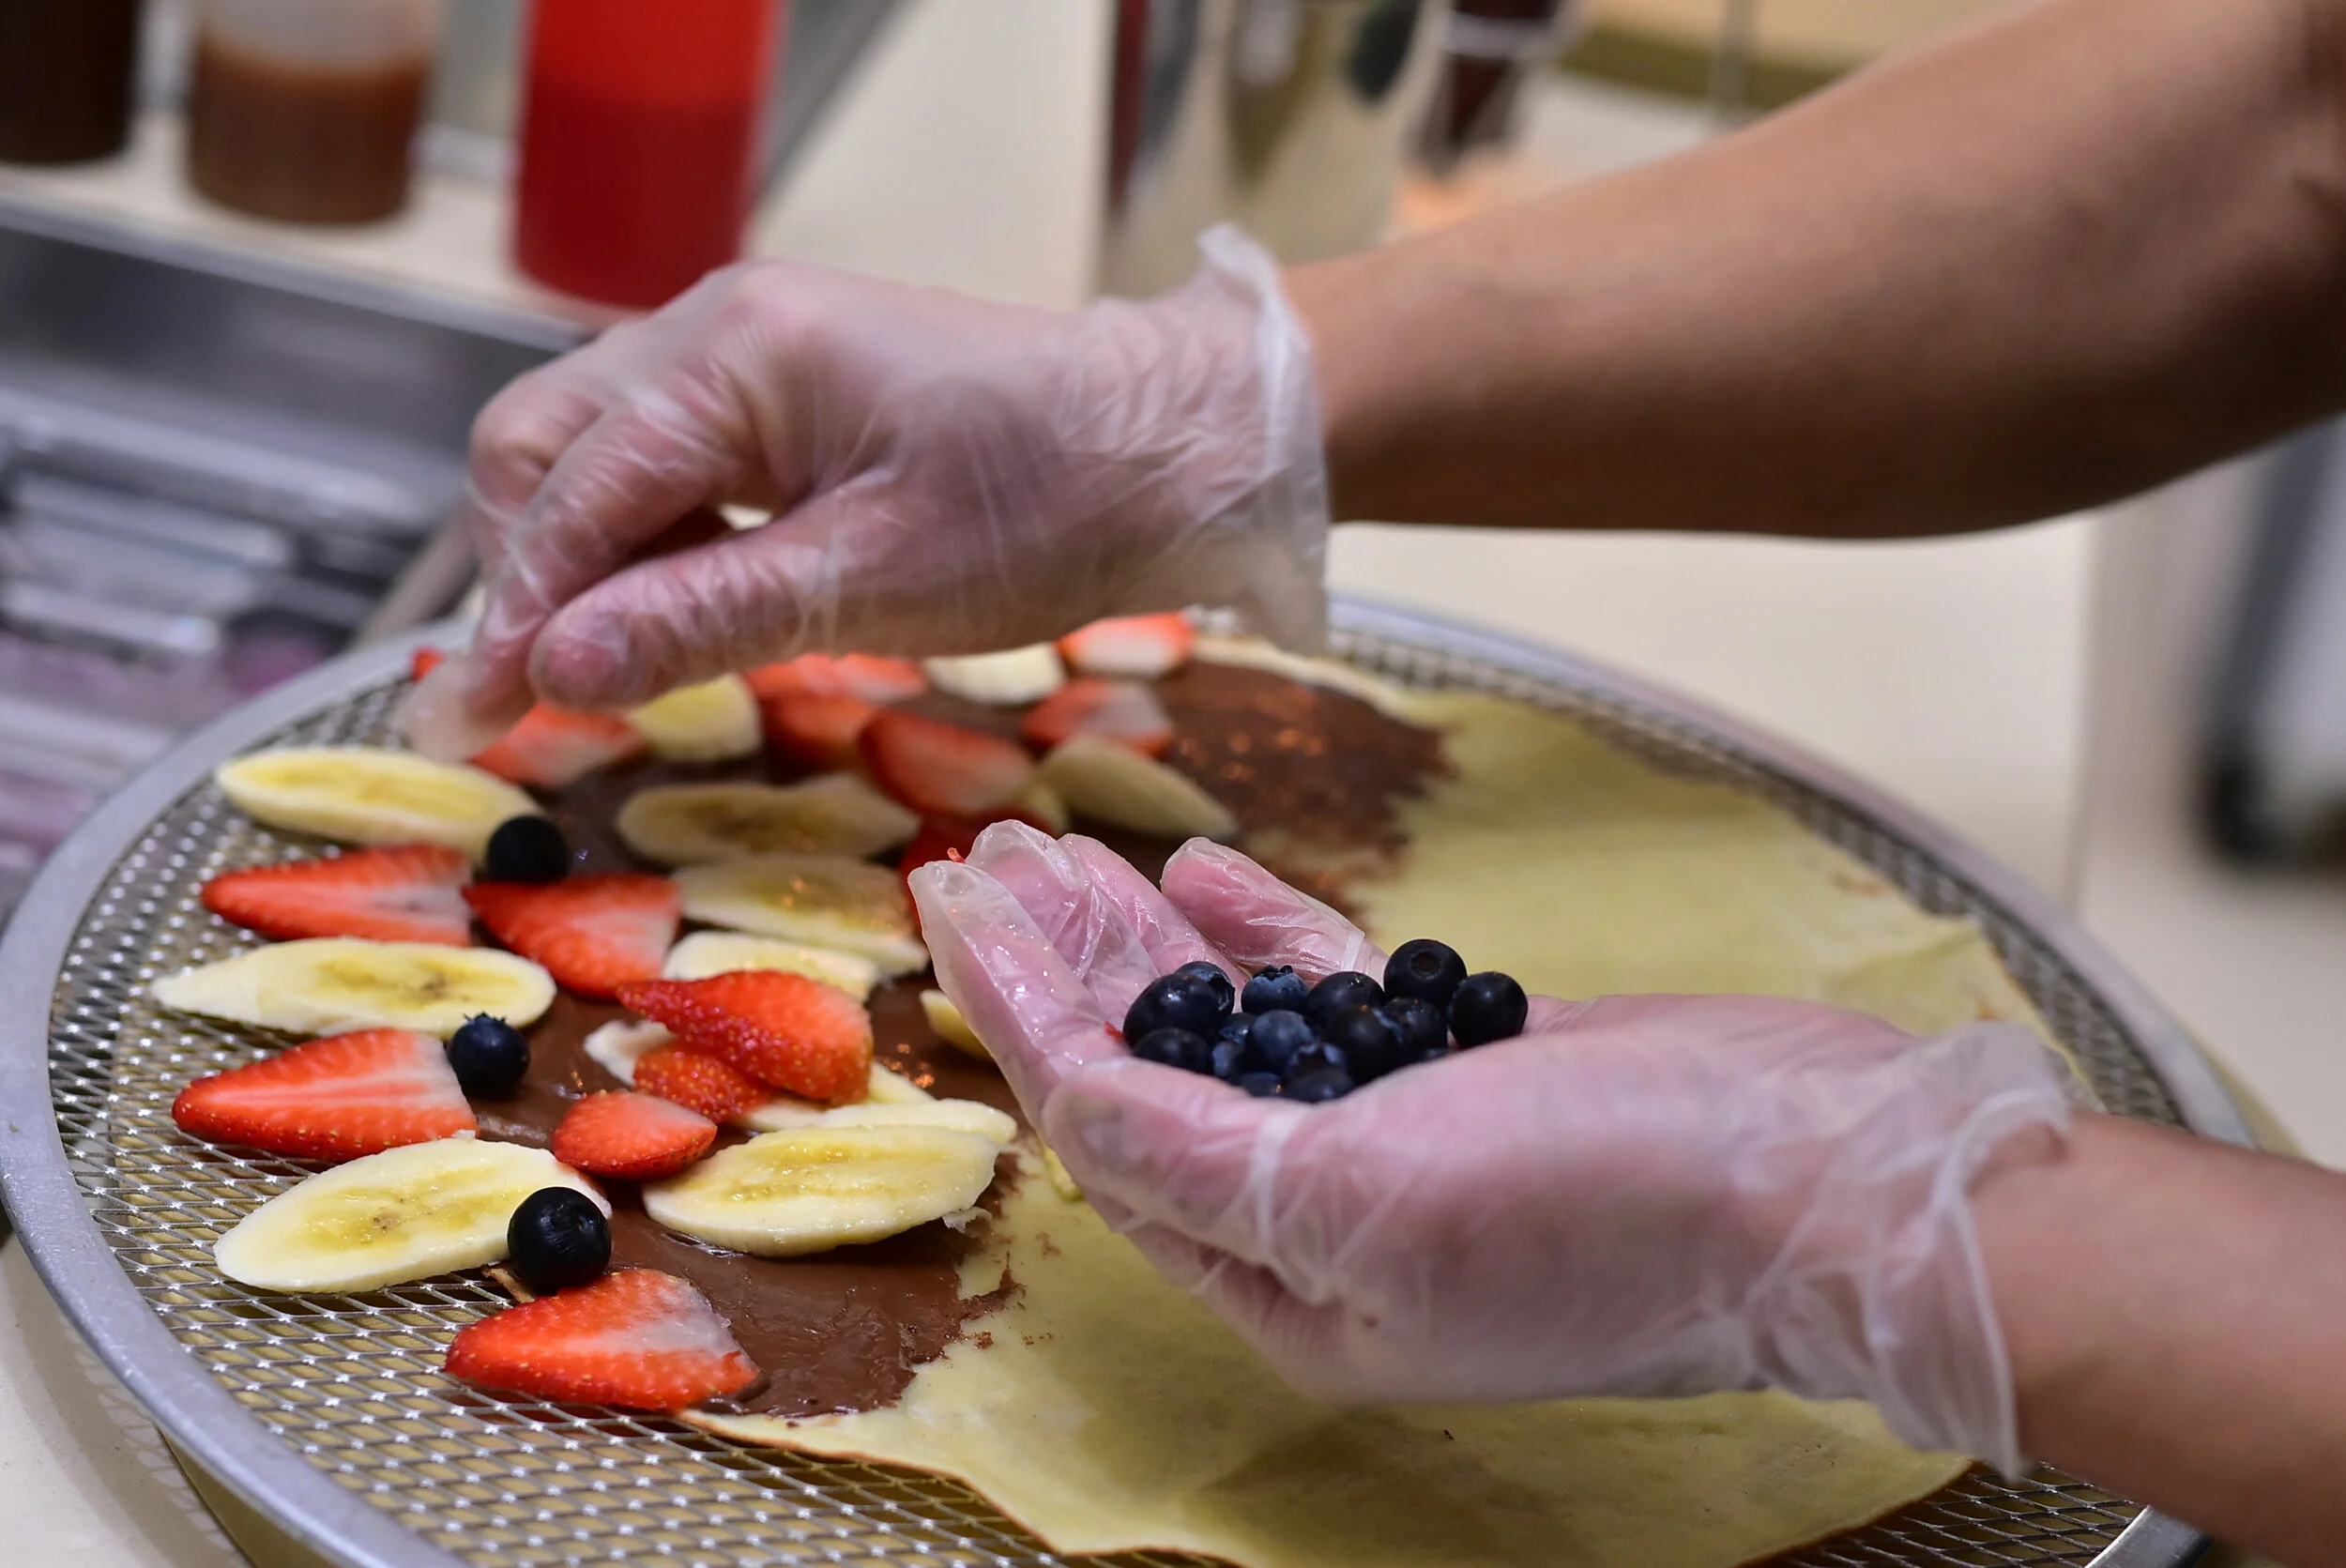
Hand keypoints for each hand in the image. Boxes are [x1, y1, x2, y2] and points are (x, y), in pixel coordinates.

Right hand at [405, 229, 1326, 758]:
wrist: (1175, 444)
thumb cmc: (1047, 504)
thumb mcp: (871, 582)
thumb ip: (701, 617)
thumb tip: (553, 669)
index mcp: (736, 353)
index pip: (570, 492)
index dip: (516, 618)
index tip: (473, 726)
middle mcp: (720, 326)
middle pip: (546, 445)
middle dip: (526, 571)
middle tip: (532, 699)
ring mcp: (753, 348)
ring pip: (598, 449)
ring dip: (582, 556)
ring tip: (600, 667)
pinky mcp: (790, 387)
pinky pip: (671, 456)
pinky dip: (648, 535)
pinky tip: (673, 607)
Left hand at [910, 825, 2071, 1475]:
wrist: (1830, 1174)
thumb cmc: (1614, 1208)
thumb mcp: (1369, 1196)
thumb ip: (1197, 1156)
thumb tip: (1067, 1102)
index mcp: (1287, 1286)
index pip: (1105, 1130)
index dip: (1019, 1013)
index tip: (953, 908)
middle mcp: (1326, 1222)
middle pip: (1152, 1074)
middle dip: (1066, 963)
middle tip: (991, 853)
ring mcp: (1399, 1140)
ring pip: (1232, 1027)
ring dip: (1147, 938)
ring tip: (1063, 846)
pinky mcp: (1465, 1069)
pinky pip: (1332, 996)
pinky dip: (1266, 935)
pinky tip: (1202, 871)